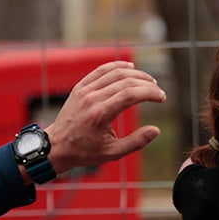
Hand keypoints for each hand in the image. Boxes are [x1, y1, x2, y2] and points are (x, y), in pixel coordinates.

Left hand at [44, 61, 166, 174]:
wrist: (56, 146)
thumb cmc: (85, 151)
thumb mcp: (113, 153)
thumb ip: (136, 142)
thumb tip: (156, 130)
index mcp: (100, 114)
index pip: (130, 94)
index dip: (150, 93)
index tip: (162, 98)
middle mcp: (92, 98)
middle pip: (126, 81)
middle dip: (147, 84)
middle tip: (159, 92)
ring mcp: (85, 90)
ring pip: (115, 73)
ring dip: (136, 74)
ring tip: (149, 81)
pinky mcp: (80, 87)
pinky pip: (101, 70)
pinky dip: (117, 66)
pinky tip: (130, 68)